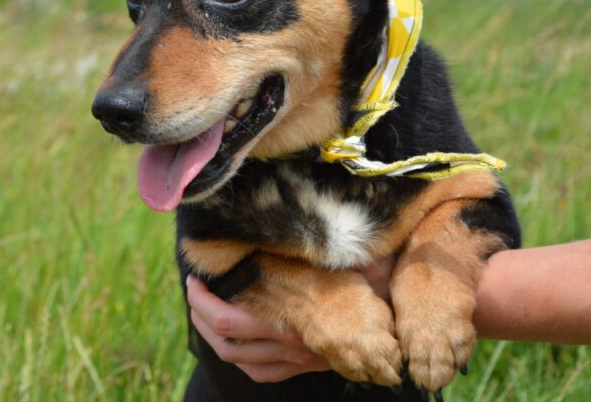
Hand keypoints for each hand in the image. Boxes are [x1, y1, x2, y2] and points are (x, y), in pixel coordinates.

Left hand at [185, 257, 395, 382]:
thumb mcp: (343, 260)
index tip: (194, 279)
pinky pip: (260, 372)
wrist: (397, 335)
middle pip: (225, 338)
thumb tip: (291, 217)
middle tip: (193, 292)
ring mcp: (292, 357)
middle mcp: (284, 339)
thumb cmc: (372, 289)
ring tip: (203, 315)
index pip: (227, 317)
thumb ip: (316, 247)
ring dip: (213, 337)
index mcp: (287, 313)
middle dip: (200, 315)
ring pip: (237, 358)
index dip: (202, 301)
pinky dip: (241, 360)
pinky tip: (236, 346)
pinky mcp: (301, 366)